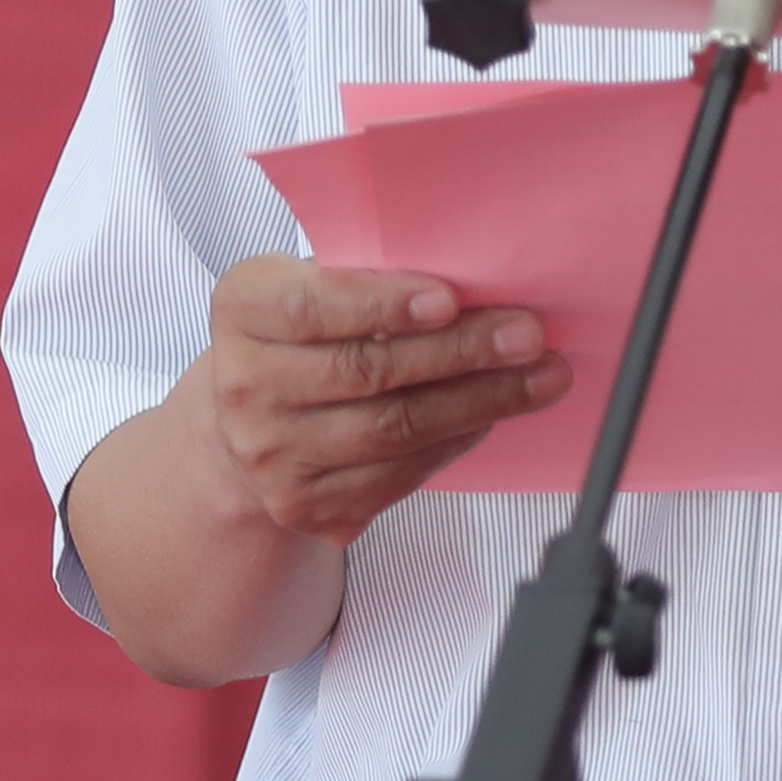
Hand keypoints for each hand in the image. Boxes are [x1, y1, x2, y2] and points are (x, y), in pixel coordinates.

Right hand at [203, 253, 569, 545]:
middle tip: (528, 335)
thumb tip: (479, 276)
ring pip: (392, 431)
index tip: (450, 299)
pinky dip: (455, 442)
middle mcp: (244, 387)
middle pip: (368, 372)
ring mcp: (270, 456)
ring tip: (539, 377)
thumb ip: (375, 273)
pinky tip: (492, 415)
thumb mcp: (321, 278)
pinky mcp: (303, 507)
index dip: (383, 305)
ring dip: (479, 402)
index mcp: (243, 310)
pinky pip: (396, 477)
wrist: (252, 416)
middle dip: (461, 352)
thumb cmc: (308, 329)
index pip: (312, 308)